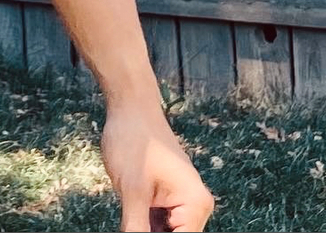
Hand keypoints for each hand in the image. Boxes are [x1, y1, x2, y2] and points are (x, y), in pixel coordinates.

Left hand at [101, 100, 214, 231]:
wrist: (129, 106)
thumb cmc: (134, 139)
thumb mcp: (132, 189)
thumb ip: (136, 227)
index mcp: (196, 204)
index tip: (135, 227)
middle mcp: (195, 207)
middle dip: (148, 232)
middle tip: (131, 215)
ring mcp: (181, 203)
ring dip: (144, 228)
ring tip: (131, 206)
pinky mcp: (165, 199)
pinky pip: (156, 224)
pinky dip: (141, 225)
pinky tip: (129, 214)